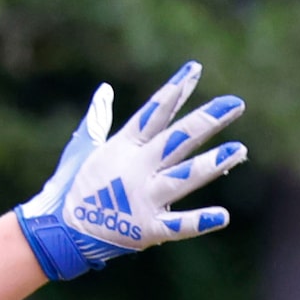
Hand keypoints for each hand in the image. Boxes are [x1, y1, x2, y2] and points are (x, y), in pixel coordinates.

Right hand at [13, 63, 246, 280]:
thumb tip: (104, 90)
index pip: (155, 112)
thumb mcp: (84, 146)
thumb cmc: (73, 186)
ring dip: (212, 164)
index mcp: (124, 146)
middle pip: (178, 139)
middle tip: (235, 104)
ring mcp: (144, 198)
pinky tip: (223, 216)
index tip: (195, 69)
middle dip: (207, 120)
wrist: (60, 230)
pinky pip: (178, 226)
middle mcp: (137, 168)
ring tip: (239, 150)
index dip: (175, 90)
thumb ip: (98, 118)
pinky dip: (200, 222)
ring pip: (184, 177)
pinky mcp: (147, 229)